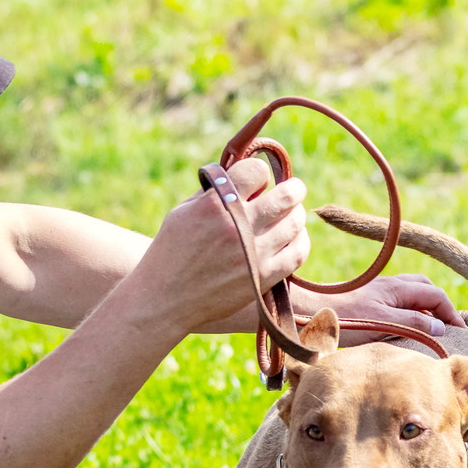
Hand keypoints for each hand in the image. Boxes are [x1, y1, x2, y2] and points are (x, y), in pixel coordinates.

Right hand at [127, 160, 309, 330]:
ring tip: (293, 213)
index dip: (261, 173)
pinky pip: (298, 253)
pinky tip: (296, 237)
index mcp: (215, 204)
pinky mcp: (264, 277)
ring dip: (297, 214)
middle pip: (285, 197)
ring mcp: (254, 253)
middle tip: (296, 189)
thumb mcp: (184, 211)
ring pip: (294, 223)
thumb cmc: (173, 250)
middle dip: (294, 189)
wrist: (166, 297)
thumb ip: (215, 191)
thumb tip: (246, 176)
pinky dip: (301, 241)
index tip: (260, 180)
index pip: (256, 171)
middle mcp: (237, 226)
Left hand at [291, 273, 467, 344]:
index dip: (452, 313)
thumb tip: (441, 327)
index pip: (436, 295)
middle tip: (449, 328)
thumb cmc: (343, 318)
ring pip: (411, 294)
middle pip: (425, 289)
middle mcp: (389, 286)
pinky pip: (397, 302)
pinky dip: (409, 312)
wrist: (306, 311)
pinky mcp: (366, 302)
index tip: (462, 333)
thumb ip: (413, 323)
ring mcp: (377, 292)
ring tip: (429, 330)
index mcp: (397, 288)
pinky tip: (403, 329)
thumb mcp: (383, 322)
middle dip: (441, 306)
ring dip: (425, 308)